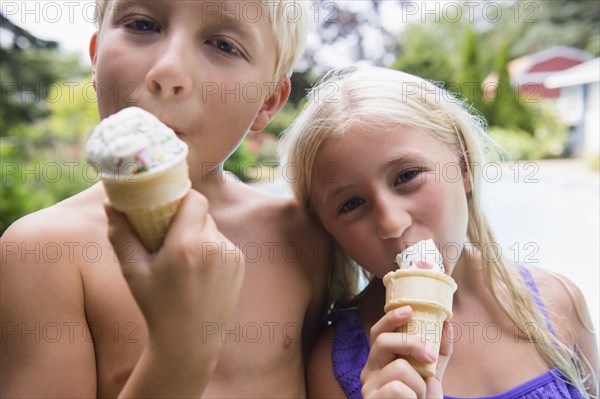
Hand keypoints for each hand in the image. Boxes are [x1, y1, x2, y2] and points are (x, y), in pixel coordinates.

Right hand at [105, 190, 244, 352]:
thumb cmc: (156, 307)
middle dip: (185, 218)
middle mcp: (214, 245)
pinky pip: (222, 243)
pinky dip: (211, 248)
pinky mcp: (240, 263)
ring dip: (198, 234)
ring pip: (212, 228)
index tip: (166, 206)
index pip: (194, 198)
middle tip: (168, 235)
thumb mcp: (133, 272)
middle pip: (201, 213)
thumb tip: (110, 204)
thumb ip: (121, 235)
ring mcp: (231, 254)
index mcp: (187, 244)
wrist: (190, 341)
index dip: (181, 198)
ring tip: (182, 260)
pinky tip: (198, 271)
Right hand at [360, 306, 453, 398]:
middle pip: (383, 342)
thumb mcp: (431, 376)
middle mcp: (369, 370)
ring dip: (419, 384)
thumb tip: (447, 325)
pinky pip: (398, 389)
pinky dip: (413, 397)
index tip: (410, 310)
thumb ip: (438, 352)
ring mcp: (368, 387)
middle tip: (430, 357)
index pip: (378, 332)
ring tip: (418, 397)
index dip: (391, 319)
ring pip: (398, 368)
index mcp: (380, 360)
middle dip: (411, 344)